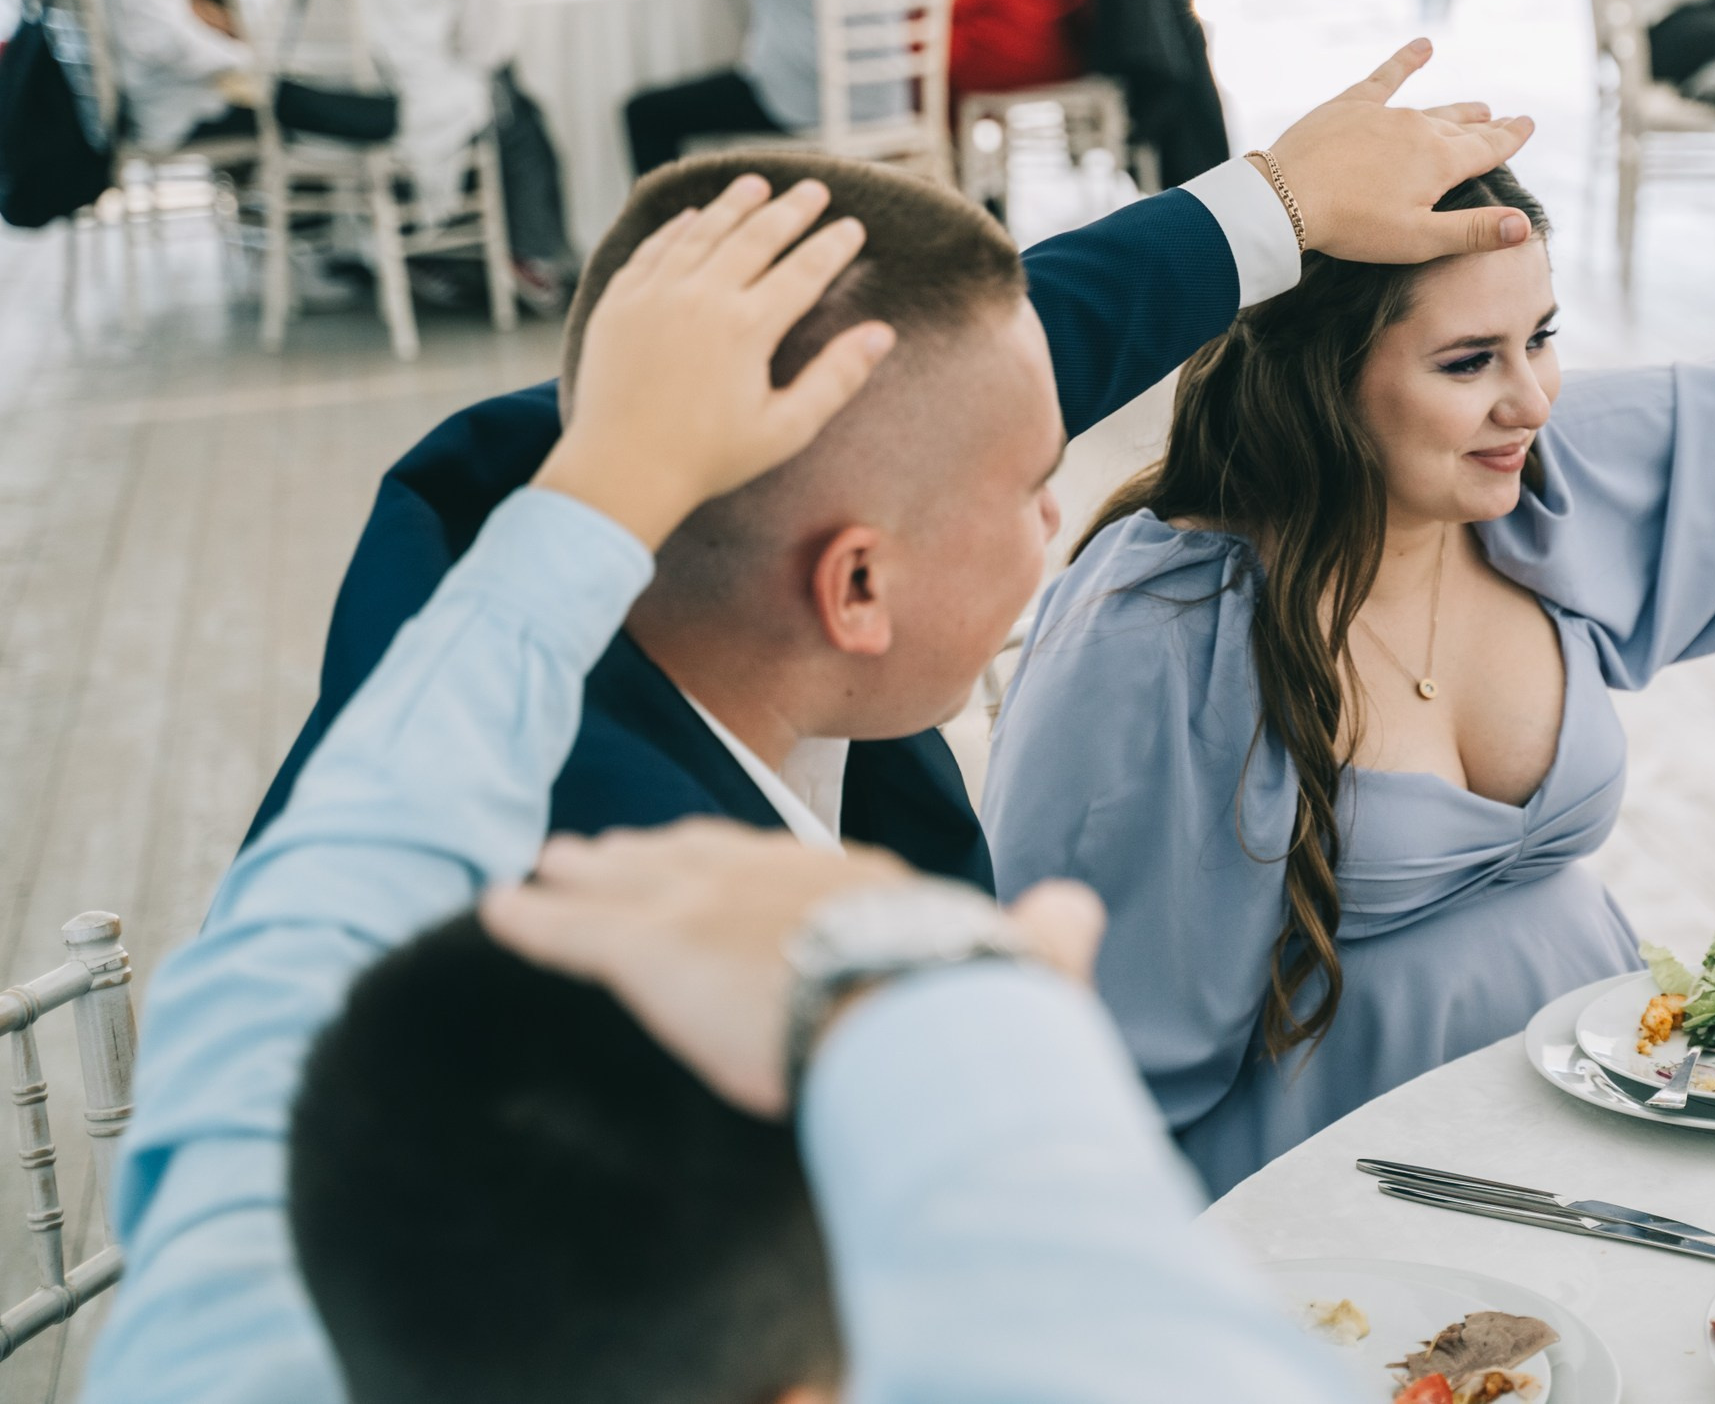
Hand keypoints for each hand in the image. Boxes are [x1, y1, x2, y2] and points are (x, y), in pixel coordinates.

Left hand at [480, 823, 1105, 1115]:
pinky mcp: (649, 950)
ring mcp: (703, 905)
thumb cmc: (972, 1003)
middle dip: (644, 852)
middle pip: (691, 854)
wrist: (917, 1013)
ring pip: (623, 883)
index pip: (778, 862)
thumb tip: (1076, 914)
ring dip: (581, 875)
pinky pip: (570, 933)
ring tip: (546, 870)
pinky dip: (527, 922)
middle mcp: (768, 875)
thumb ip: (1043, 937)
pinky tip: (490, 915)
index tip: (710, 856)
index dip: (736, 859)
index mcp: (847, 883)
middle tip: (601, 850)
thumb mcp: (1018, 963)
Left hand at [534, 176, 894, 547]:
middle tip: (814, 190)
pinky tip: (692, 216)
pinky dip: (677, 228)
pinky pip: (654, 249)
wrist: (620, 469)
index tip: (852, 226)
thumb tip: (881, 333)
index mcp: (747, 328)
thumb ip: (836, 378)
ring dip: (733, 204)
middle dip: (790, 210)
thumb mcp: (786, 428)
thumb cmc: (709, 457)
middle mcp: (701, 298)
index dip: (832, 246)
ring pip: (702, 232)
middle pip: (755, 237)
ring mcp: (655, 294)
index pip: (803, 271)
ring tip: (756, 184)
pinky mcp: (620, 301)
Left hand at [1264, 39, 1537, 261]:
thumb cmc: (1354, 226)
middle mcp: (1420, 129)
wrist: (1288, 197)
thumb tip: (1524, 225)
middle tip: (1508, 120)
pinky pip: (1386, 76)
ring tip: (1479, 106)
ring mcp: (1386, 114)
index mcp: (1440, 162)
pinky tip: (1423, 45)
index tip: (1528, 124)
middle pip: (1463, 128)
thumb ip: (1475, 231)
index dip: (1511, 139)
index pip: (1488, 149)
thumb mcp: (1420, 239)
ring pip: (1433, 108)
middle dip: (1489, 126)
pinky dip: (1406, 60)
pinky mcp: (1352, 105)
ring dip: (1458, 108)